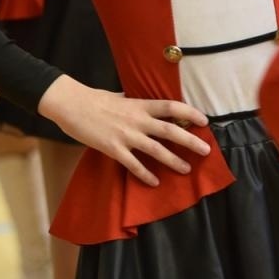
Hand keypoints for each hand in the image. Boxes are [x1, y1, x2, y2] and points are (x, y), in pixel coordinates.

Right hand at [38, 75, 209, 186]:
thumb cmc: (94, 98)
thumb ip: (134, 102)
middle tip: (206, 150)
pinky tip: (154, 183)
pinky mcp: (113, 149)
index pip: (171, 107)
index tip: (204, 121)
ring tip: (186, 169)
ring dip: (173, 160)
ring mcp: (126, 135)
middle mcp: (137, 120)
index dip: (189, 112)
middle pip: (170, 130)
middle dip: (190, 141)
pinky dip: (145, 174)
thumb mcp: (119, 96)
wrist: (71, 104)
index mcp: (139, 104)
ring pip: (156, 150)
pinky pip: (133, 165)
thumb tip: (145, 102)